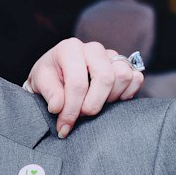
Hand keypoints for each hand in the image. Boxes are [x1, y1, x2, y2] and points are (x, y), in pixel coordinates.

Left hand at [24, 38, 143, 137]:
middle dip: (93, 104)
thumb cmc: (48, 77)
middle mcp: (93, 48)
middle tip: (81, 116)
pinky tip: (109, 101)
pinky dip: (126, 94)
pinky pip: (136, 78)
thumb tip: (58, 107)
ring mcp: (111, 55)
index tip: (64, 126)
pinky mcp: (125, 64)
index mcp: (70, 48)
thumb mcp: (39, 82)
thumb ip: (49, 93)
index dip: (72, 109)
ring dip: (110, 98)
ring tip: (92, 105)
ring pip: (123, 76)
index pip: (77, 83)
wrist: (57, 74)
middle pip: (105, 78)